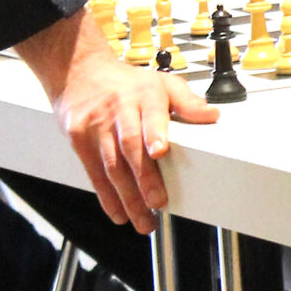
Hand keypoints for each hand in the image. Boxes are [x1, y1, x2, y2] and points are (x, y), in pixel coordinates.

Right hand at [12, 9, 217, 229]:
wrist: (79, 72)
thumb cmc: (125, 82)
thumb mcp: (161, 82)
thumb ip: (187, 101)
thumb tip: (211, 115)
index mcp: (144, 95)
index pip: (150, 114)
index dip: (154, 133)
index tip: (160, 151)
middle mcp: (119, 110)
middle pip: (130, 147)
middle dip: (144, 178)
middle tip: (158, 202)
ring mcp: (96, 126)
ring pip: (112, 166)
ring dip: (127, 197)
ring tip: (143, 219)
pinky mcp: (79, 139)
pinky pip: (94, 172)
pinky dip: (106, 196)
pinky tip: (119, 213)